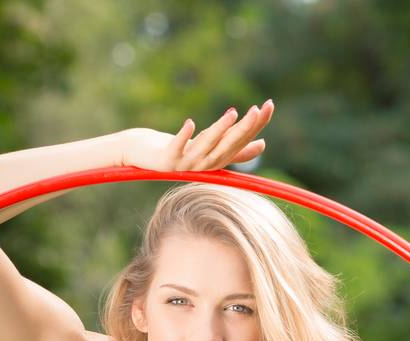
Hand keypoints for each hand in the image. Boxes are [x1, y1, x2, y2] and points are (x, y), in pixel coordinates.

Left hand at [120, 100, 274, 172]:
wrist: (141, 155)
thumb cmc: (176, 150)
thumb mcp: (208, 146)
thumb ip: (234, 149)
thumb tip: (263, 145)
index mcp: (216, 161)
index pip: (240, 142)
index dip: (255, 125)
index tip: (269, 106)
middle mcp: (204, 166)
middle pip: (227, 145)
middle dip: (244, 128)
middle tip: (258, 109)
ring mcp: (185, 164)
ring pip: (206, 146)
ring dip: (220, 130)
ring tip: (233, 112)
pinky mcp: (166, 160)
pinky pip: (177, 147)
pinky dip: (184, 135)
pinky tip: (190, 122)